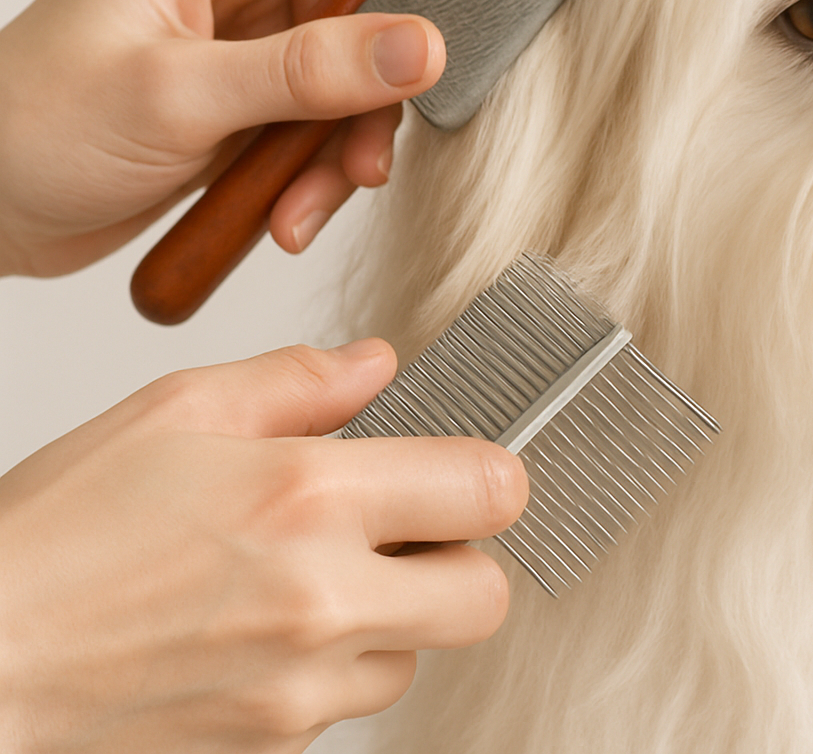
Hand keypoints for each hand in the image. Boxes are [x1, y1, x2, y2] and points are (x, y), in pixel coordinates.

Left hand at [0, 0, 445, 277]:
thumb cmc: (32, 127)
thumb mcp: (179, 95)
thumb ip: (309, 71)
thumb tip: (421, 47)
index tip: (438, 37)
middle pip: (365, 11)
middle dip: (373, 92)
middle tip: (364, 154)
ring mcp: (243, 45)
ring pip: (351, 81)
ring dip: (342, 150)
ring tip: (307, 204)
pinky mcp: (245, 105)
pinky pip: (320, 129)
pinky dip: (316, 177)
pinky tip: (285, 215)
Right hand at [0, 339, 526, 751]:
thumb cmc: (53, 538)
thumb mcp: (170, 415)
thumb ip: (295, 381)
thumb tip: (377, 366)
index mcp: (308, 498)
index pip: (490, 489)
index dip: (489, 476)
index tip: (461, 472)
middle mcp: (322, 599)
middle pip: (486, 593)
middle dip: (462, 559)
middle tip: (401, 533)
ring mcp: (302, 686)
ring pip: (418, 654)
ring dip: (391, 619)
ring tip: (309, 584)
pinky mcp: (276, 745)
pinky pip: (350, 704)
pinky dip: (331, 668)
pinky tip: (263, 633)